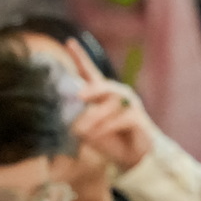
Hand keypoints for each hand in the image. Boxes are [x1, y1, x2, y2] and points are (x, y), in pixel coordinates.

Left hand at [64, 38, 154, 171]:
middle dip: (91, 89)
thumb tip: (61, 115)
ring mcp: (130, 105)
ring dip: (94, 116)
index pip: (91, 72)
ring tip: (80, 130)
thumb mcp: (90, 128)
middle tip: (78, 96)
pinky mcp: (138, 118)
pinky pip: (121, 118)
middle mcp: (118, 94)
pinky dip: (105, 127)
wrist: (135, 158)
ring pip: (111, 102)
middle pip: (103, 84)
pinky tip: (93, 136)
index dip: (80, 56)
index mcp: (103, 94)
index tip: (69, 42)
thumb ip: (79, 119)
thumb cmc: (111, 141)